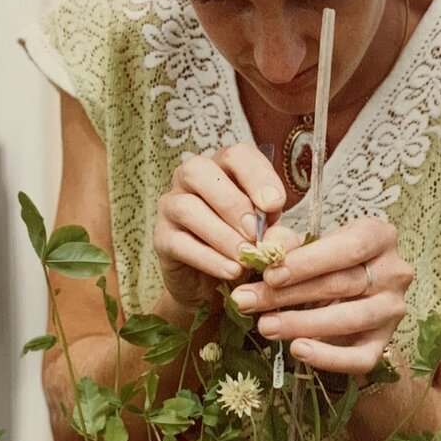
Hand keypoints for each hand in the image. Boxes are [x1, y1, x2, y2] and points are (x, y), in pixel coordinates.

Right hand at [153, 144, 285, 311]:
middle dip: (232, 203)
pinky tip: (231, 271)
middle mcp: (191, 179)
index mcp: (223, 168)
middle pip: (200, 171)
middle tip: (256, 232)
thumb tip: (280, 239)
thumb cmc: (242, 246)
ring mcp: (171, 206)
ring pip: (187, 208)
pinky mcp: (160, 238)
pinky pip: (179, 243)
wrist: (212, 284)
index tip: (276, 204)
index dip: (257, 176)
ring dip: (221, 234)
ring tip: (246, 257)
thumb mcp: (267, 236)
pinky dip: (209, 258)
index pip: (236, 155)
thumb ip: (277, 233)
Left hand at [230, 218, 412, 375]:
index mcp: (379, 236)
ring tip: (265, 326)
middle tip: (247, 301)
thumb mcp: (310, 244)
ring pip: (351, 319)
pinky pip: (362, 358)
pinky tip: (298, 350)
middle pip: (342, 285)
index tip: (269, 274)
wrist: (351, 291)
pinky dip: (328, 357)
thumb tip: (265, 251)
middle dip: (289, 294)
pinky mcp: (385, 342)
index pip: (348, 248)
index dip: (307, 263)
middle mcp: (394, 272)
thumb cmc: (327, 261)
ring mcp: (393, 309)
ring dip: (302, 324)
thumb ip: (288, 244)